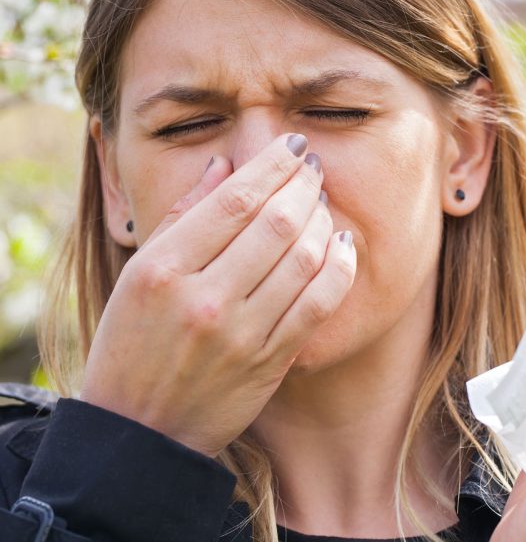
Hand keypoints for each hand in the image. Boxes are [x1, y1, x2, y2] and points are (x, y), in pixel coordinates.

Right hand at [80, 133, 355, 457]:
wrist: (139, 431)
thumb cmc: (131, 342)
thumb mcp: (138, 273)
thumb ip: (182, 214)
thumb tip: (225, 164)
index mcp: (162, 269)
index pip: (234, 199)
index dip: (274, 163)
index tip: (295, 145)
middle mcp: (202, 299)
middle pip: (276, 222)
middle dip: (305, 184)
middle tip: (314, 168)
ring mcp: (240, 334)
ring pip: (304, 258)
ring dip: (323, 220)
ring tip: (321, 203)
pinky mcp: (269, 362)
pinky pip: (319, 303)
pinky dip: (340, 267)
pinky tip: (342, 245)